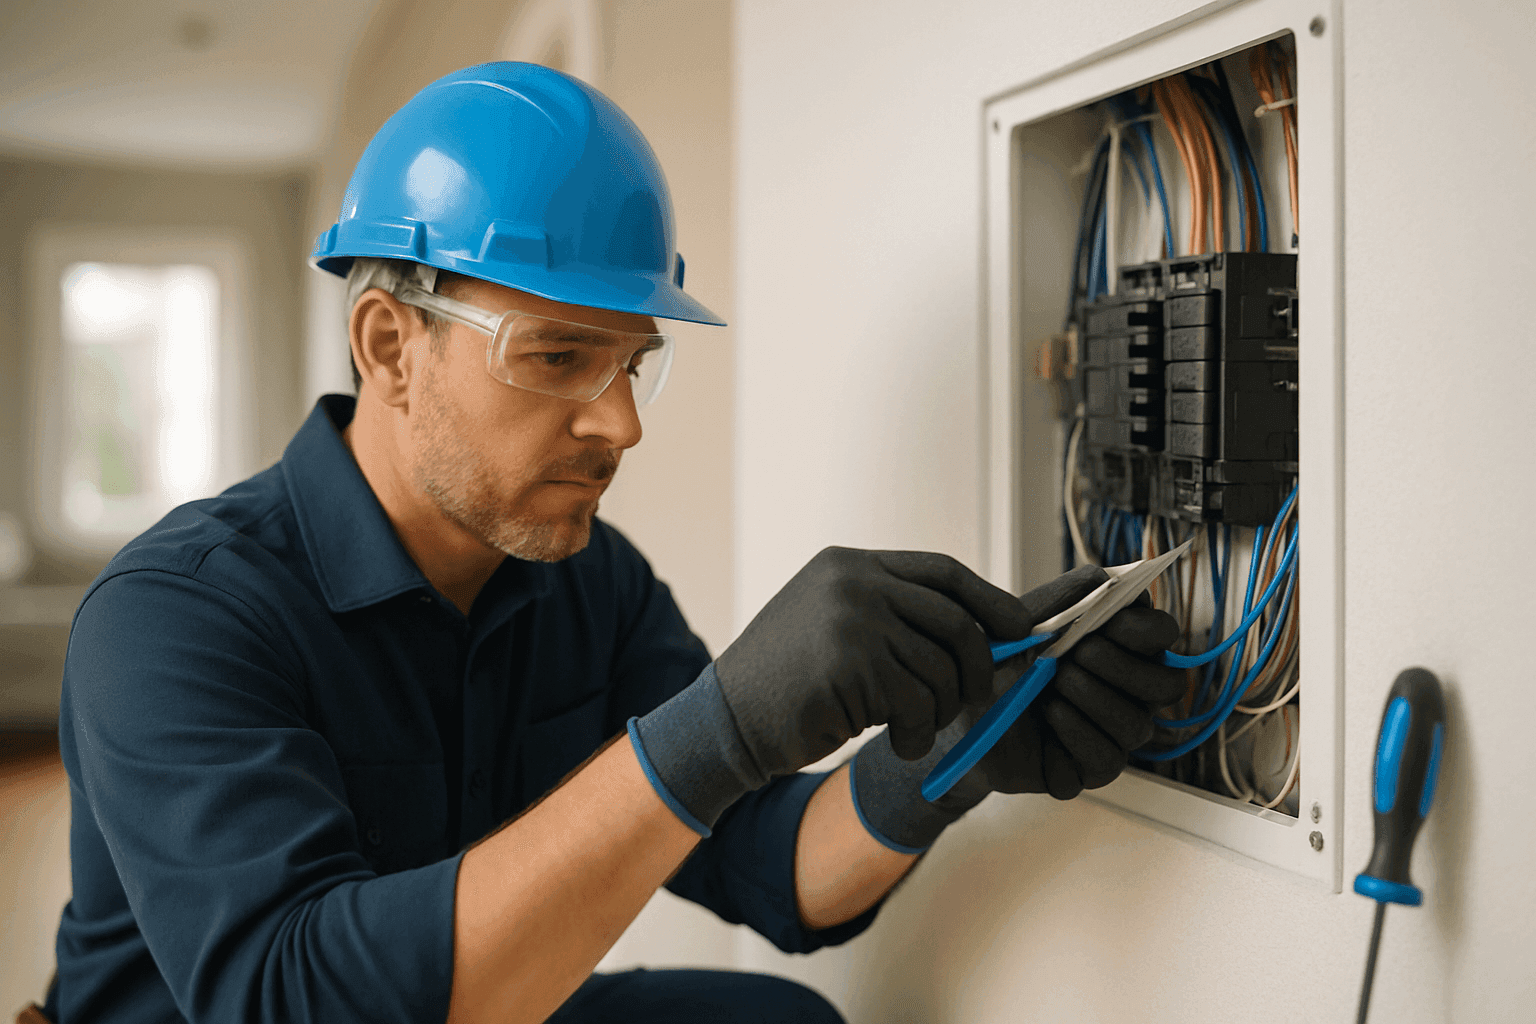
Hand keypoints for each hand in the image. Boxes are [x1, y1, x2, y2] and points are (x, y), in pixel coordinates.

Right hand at [713, 546, 1037, 775]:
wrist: (727, 721)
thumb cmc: (790, 685)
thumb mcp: (838, 627)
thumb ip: (895, 617)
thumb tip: (988, 633)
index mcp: (852, 565)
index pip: (944, 572)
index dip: (991, 602)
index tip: (1021, 631)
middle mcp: (853, 582)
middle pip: (956, 620)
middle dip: (980, 667)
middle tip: (976, 700)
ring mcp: (852, 619)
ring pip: (941, 669)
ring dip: (939, 713)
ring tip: (915, 730)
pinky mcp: (851, 664)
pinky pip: (918, 704)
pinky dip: (920, 735)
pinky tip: (901, 745)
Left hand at [850, 566, 1185, 849]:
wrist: (962, 710)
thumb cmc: (1000, 662)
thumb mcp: (1025, 622)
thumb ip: (1065, 598)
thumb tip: (1106, 579)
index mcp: (1121, 649)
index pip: (1163, 635)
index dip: (1144, 630)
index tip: (1107, 623)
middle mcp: (1128, 694)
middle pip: (1166, 685)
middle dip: (1120, 667)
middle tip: (1075, 655)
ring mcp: (1113, 734)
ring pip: (1137, 725)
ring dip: (1093, 698)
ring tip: (1052, 685)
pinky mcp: (1090, 770)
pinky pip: (1107, 759)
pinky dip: (1077, 732)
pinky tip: (1049, 714)